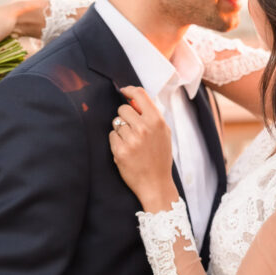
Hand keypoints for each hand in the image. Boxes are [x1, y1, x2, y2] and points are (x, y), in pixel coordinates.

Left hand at [108, 85, 176, 209]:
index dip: (129, 90)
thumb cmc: (160, 158)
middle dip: (125, 118)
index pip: (140, 94)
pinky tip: (126, 151)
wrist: (156, 184)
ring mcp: (131, 139)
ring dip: (120, 132)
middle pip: (123, 109)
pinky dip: (116, 142)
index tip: (124, 91)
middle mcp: (144, 128)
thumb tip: (136, 100)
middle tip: (133, 131)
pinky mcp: (120, 150)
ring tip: (132, 144)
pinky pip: (111, 136)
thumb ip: (152, 116)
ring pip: (116, 123)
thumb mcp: (164, 134)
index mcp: (157, 121)